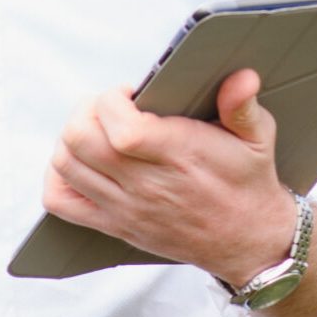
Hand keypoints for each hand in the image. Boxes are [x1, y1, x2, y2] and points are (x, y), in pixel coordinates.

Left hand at [42, 69, 295, 288]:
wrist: (247, 240)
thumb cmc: (248, 183)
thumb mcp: (258, 138)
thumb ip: (244, 105)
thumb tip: (242, 76)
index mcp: (179, 156)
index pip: (121, 128)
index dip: (113, 100)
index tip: (131, 93)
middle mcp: (147, 184)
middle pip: (80, 140)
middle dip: (87, 110)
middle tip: (110, 106)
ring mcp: (125, 207)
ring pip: (66, 164)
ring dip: (72, 137)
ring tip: (98, 128)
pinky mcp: (114, 225)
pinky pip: (61, 202)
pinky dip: (59, 176)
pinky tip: (82, 162)